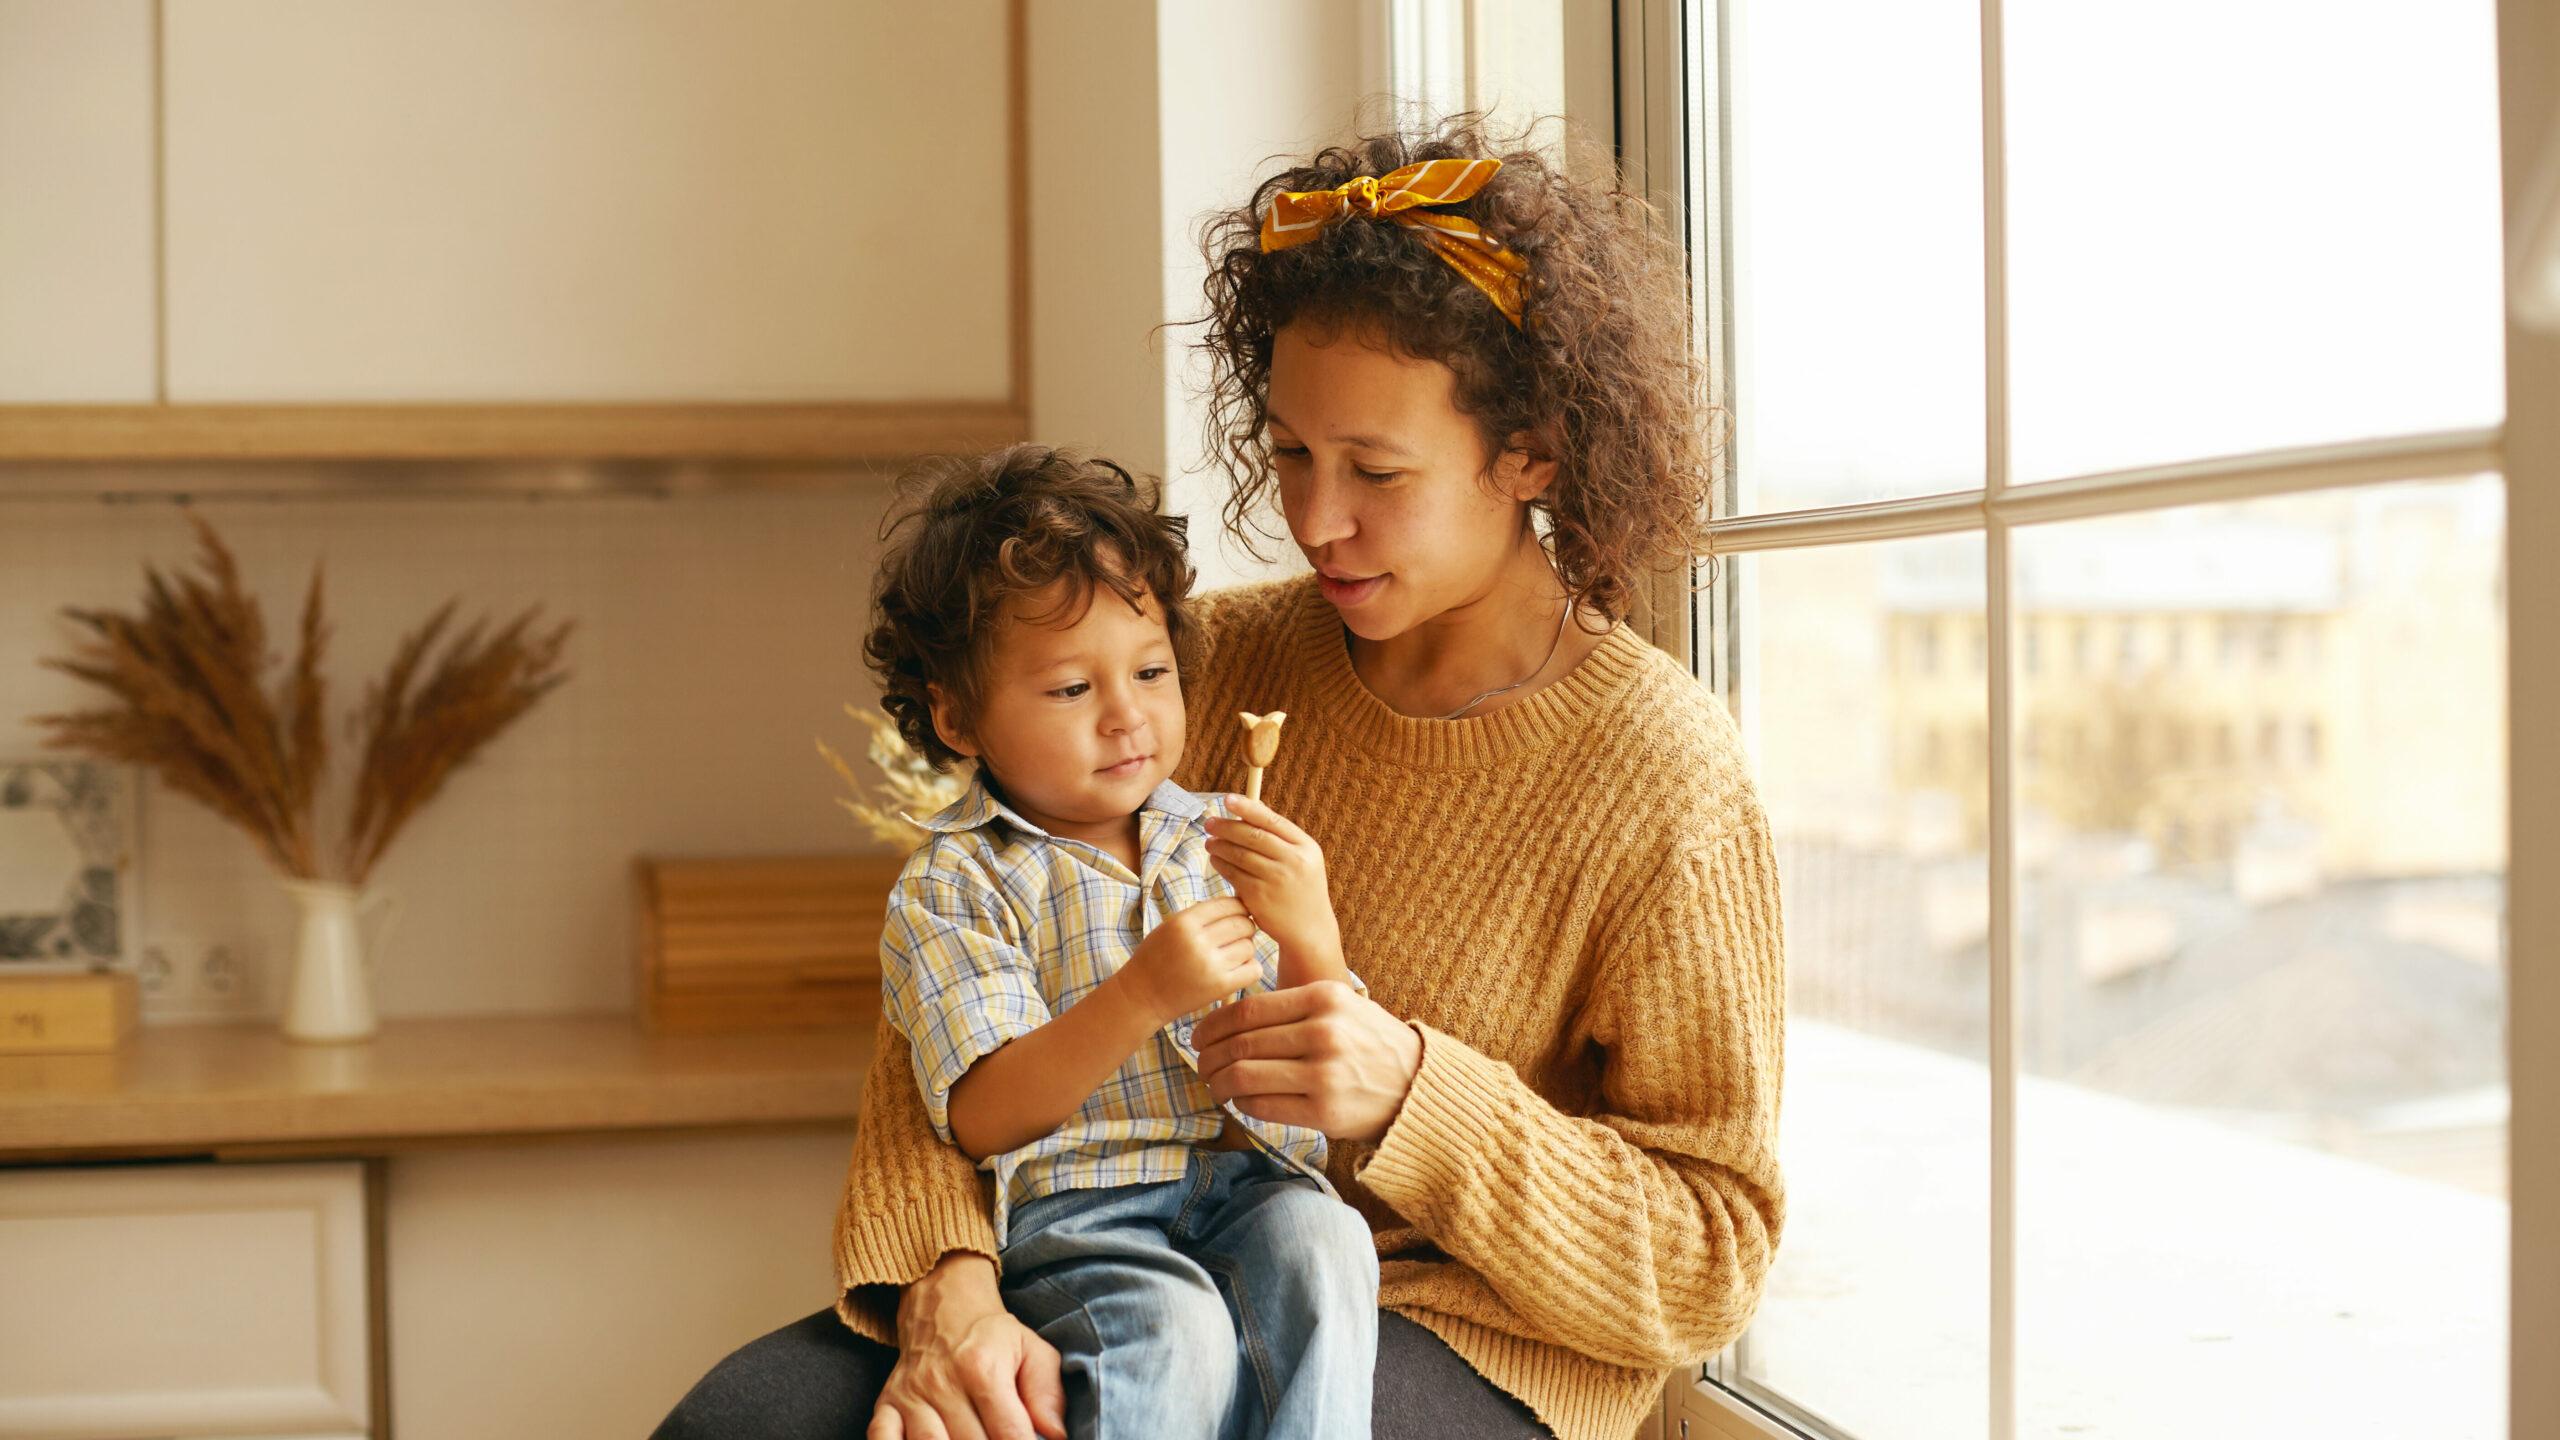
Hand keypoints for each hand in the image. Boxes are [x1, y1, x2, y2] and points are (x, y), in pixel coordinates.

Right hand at [871, 1253, 1066, 1439]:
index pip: (1009, 1433)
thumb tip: (1056, 1435)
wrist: (942, 1302)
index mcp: (983, 1368)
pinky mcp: (887, 1404)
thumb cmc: (992, 1335)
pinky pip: (882, 1438)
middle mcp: (942, 1383)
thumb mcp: (1032, 1350)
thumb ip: (1047, 1394)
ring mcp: (911, 1396)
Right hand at [1117, 896, 1262, 1026]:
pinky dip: (1250, 968)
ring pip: (1250, 946)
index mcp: (1184, 922)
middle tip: (1234, 938)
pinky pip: (1254, 969)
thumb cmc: (1158, 958)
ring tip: (1231, 955)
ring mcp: (1209, 965)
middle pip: (1243, 923)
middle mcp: (1197, 941)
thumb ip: (1202, 915)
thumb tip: (1242, 904)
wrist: (1142, 996)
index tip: (1236, 917)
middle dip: (1244, 928)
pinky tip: (1237, 970)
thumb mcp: (1171, 927)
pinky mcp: (1220, 987)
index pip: (1229, 904)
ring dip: (1245, 949)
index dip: (1239, 909)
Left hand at [1191, 981, 1423, 1141]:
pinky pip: (1263, 1106)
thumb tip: (1233, 1017)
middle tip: (1200, 1064)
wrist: (1417, 1084)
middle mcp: (1323, 1032)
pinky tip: (1242, 1102)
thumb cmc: (1371, 1043)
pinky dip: (1242, 1104)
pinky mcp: (1324, 1111)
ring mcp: (1324, 1074)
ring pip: (1244, 1076)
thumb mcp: (1343, 1006)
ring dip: (1219, 1083)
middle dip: (1208, 1057)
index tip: (1198, 1036)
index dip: (1211, 1025)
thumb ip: (1296, 1005)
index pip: (1247, 1010)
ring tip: (1215, 1086)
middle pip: (1240, 1044)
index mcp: (1323, 998)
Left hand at [1203, 796, 1344, 982]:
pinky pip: (1234, 874)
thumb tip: (1247, 811)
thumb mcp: (1303, 860)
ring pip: (1240, 854)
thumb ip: (1280, 838)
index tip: (1228, 799)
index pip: (1272, 820)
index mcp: (1306, 847)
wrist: (1309, 929)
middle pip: (1252, 835)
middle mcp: (1294, 862)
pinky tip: (1215, 859)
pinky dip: (1221, 864)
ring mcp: (1277, 880)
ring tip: (1210, 841)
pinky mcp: (1260, 897)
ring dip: (1220, 845)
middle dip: (1227, 826)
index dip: (1247, 807)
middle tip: (1210, 822)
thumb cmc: (1300, 888)